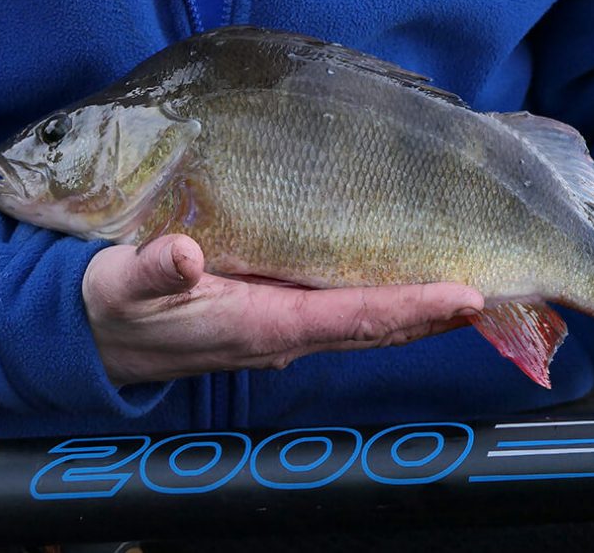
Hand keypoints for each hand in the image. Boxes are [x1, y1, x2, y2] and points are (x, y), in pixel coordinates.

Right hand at [82, 234, 483, 385]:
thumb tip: (183, 256)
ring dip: (418, 310)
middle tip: (494, 287)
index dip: (408, 308)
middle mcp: (280, 333)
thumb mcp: (121, 286)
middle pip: (375, 328)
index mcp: (255, 326)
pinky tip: (409, 281)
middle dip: (434, 312)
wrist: (98, 338)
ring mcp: (281, 327)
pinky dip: (387, 302)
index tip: (462, 295)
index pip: (348, 319)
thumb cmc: (113, 308)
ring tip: (469, 286)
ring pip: (365, 324)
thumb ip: (152, 273)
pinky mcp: (274, 314)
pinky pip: (344, 313)